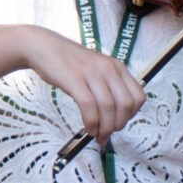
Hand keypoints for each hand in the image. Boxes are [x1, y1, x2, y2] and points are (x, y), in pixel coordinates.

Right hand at [20, 27, 146, 144]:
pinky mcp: (74, 79)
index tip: (120, 123)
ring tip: (97, 135)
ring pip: (108, 107)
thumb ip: (109, 87)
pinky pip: (89, 106)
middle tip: (107, 134)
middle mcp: (109, 69)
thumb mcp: (97, 70)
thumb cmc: (70, 63)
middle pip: (125, 105)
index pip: (138, 97)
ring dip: (104, 127)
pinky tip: (88, 128)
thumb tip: (116, 117)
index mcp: (118, 67)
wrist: (44, 47)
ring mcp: (92, 73)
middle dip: (118, 125)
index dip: (132, 115)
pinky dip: (91, 122)